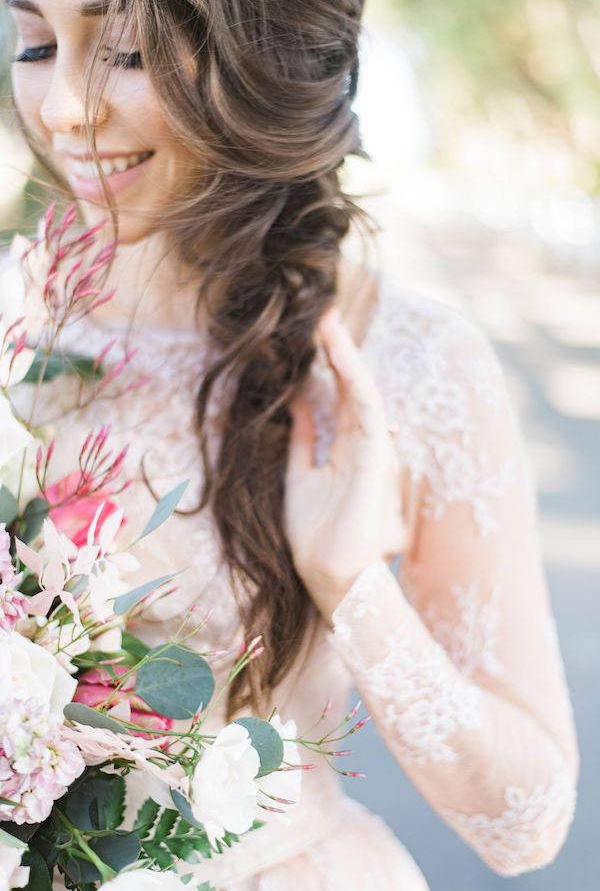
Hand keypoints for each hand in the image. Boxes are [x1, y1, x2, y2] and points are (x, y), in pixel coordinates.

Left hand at [284, 307, 405, 626]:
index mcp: (350, 451)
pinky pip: (369, 408)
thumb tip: (297, 402)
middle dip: (340, 350)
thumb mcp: (300, 476)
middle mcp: (367, 446)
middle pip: (356, 387)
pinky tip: (336, 350)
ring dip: (346, 354)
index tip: (315, 334)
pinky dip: (354, 376)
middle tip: (325, 313)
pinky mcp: (377, 458)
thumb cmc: (317, 536)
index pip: (345, 397)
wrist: (330, 576)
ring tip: (327, 320)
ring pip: (365, 390)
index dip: (332, 365)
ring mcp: (375, 451)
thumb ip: (303, 439)